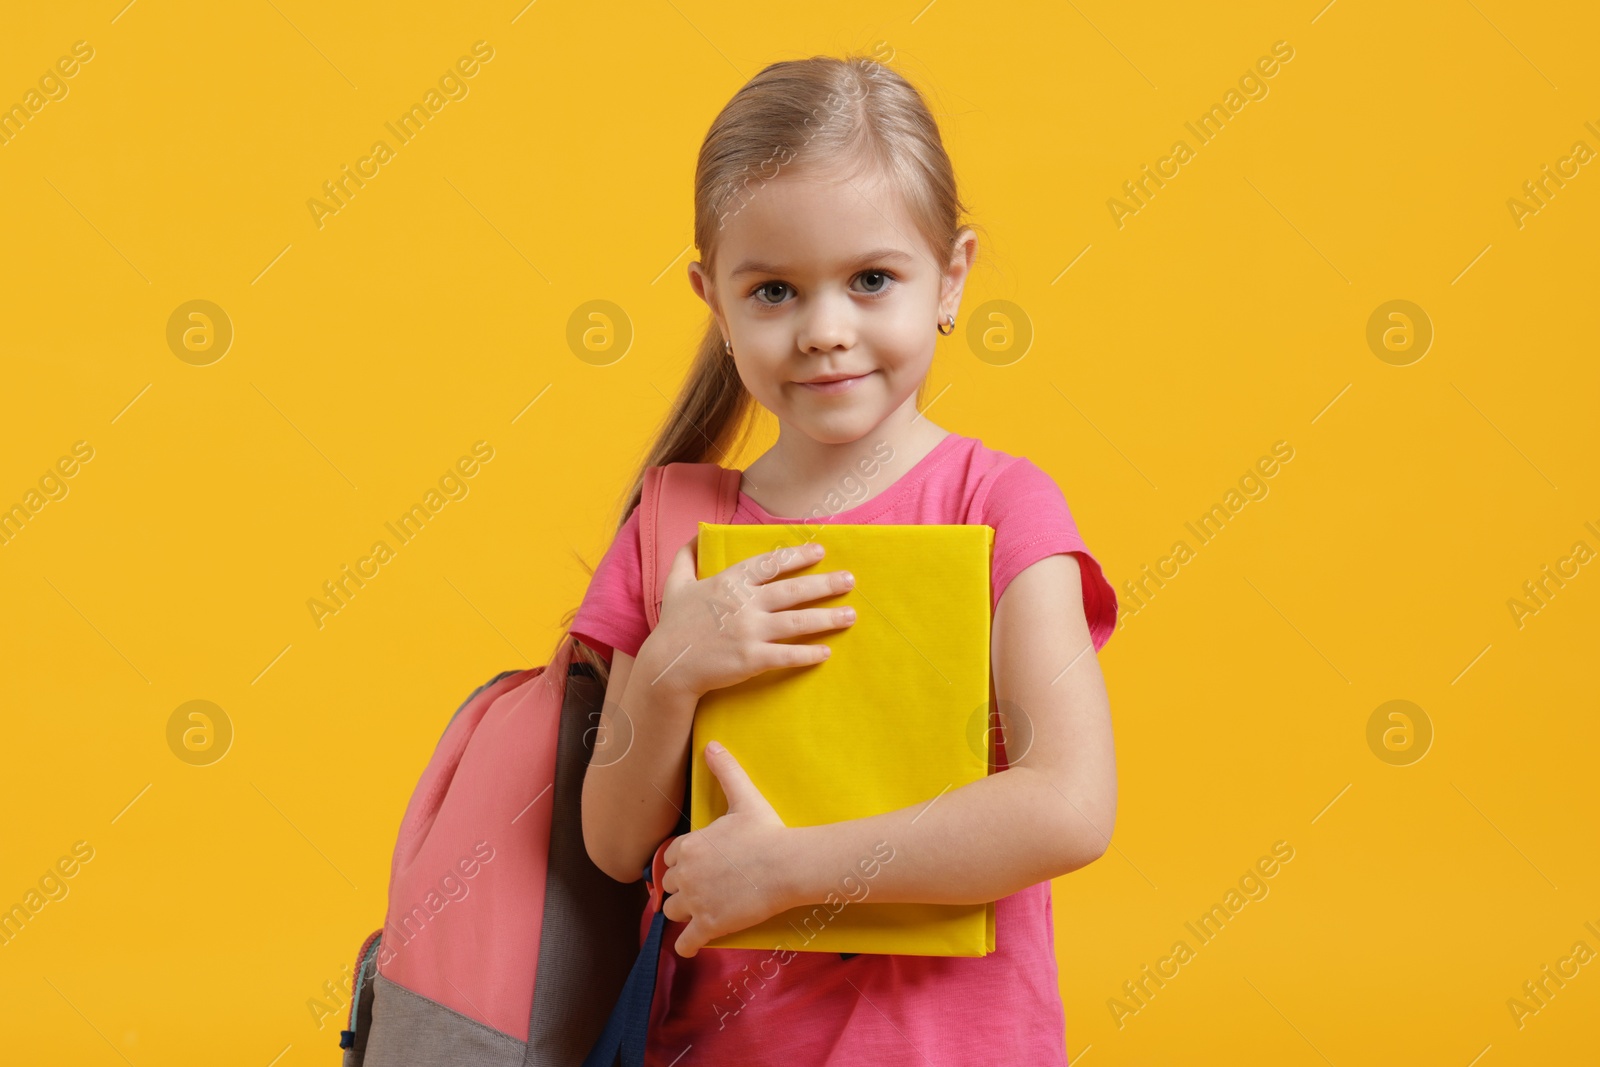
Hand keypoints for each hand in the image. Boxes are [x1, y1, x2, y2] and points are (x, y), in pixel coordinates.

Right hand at [642, 536, 856, 700]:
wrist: (667, 667)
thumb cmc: (674, 625)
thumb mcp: (676, 584)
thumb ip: (686, 557)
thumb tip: (696, 534)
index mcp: (729, 582)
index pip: (770, 564)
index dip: (797, 556)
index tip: (820, 552)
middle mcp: (743, 604)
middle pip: (792, 591)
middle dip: (825, 584)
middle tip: (849, 580)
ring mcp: (749, 632)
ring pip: (797, 622)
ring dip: (827, 618)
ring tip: (851, 616)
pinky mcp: (751, 659)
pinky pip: (787, 655)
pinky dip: (808, 654)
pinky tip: (826, 652)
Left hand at [660, 741, 795, 956]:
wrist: (787, 865)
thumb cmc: (766, 831)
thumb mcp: (744, 797)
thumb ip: (725, 770)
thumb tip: (711, 744)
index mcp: (689, 845)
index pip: (670, 858)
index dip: (682, 863)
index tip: (696, 867)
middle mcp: (686, 873)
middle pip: (670, 886)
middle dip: (682, 888)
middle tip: (701, 890)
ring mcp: (696, 901)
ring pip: (672, 911)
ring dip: (682, 913)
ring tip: (698, 913)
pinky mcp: (708, 925)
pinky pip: (685, 941)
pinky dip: (685, 945)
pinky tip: (691, 943)